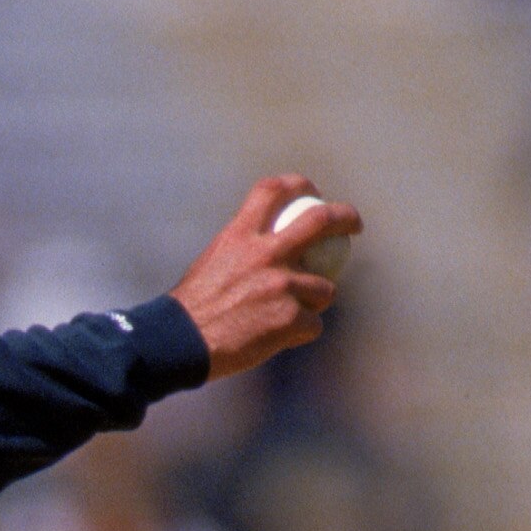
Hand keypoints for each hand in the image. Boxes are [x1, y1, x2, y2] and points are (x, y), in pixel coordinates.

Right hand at [170, 175, 359, 380]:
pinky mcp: (290, 319)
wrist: (177, 345)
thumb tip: (272, 248)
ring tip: (286, 318)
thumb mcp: (213, 264)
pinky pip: (312, 326)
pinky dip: (299, 334)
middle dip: (346, 217)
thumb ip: (245, 252)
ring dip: (313, 303)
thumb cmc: (190, 310)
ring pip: (325, 289)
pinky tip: (276, 340)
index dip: (298, 184)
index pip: (274, 191)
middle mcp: (265, 254)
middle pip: (321, 221)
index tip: (312, 191)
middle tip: (353, 226)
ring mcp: (282, 286)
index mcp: (240, 236)